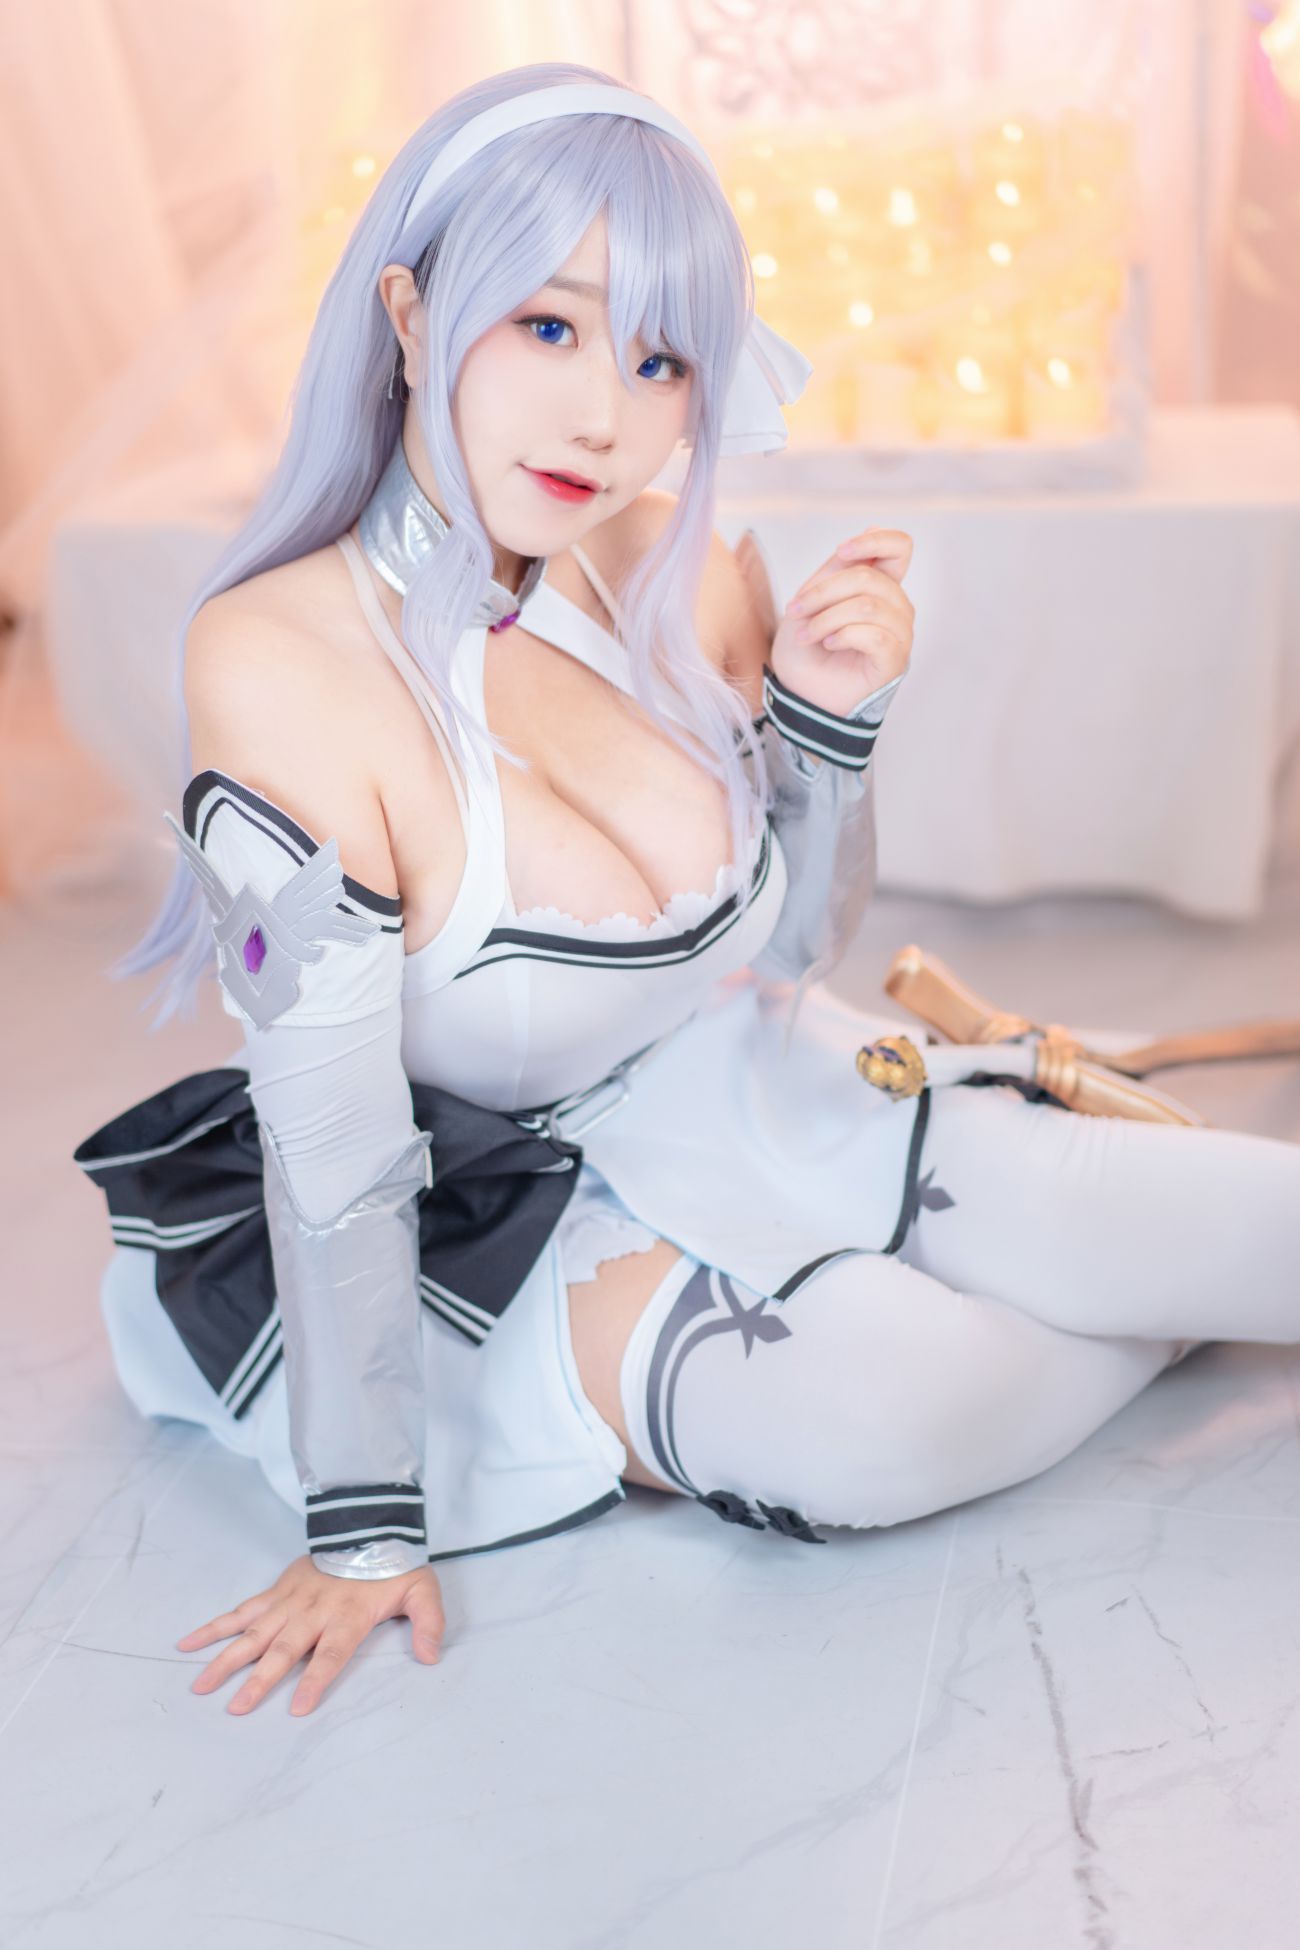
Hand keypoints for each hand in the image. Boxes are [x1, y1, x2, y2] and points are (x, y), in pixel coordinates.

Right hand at [177, 1552, 444, 1716]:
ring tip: (200, 1684)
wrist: (368, 1522)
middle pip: (283, 1650)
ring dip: (227, 1659)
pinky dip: (216, 1626)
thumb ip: (428, 1624)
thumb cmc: (393, 1565)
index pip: (331, 1653)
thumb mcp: (422, 1591)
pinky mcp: (276, 1591)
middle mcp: (313, 1611)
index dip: (316, 1679)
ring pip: (254, 1633)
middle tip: (236, 1709)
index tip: (298, 1707)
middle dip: (260, 1680)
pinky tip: (189, 1642)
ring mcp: (290, 1600)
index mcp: (347, 1615)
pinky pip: (242, 1610)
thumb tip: (432, 1657)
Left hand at [769, 526, 914, 718]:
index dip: (875, 540)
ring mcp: (899, 634)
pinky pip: (876, 635)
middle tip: (796, 612)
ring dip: (827, 618)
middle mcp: (896, 607)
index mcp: (879, 586)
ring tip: (808, 635)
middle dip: (823, 592)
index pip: (900, 547)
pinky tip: (828, 644)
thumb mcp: (812, 599)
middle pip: (869, 577)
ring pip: (868, 606)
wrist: (801, 696)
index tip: (842, 551)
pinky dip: (843, 635)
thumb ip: (838, 568)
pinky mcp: (894, 661)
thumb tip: (870, 528)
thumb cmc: (807, 650)